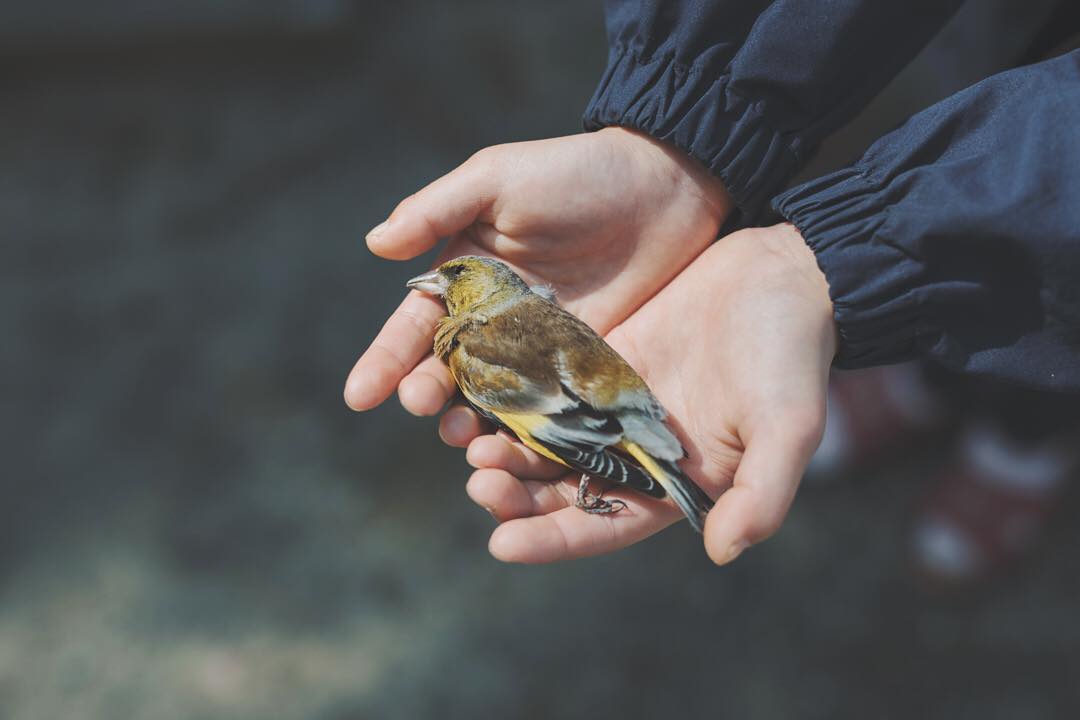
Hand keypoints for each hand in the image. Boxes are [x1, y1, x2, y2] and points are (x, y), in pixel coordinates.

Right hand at [344, 128, 730, 414]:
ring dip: (470, 422)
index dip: (385, 361)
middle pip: (449, 370)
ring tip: (459, 436)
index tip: (359, 395)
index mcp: (465, 279)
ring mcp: (539, 350)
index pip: (415, 327)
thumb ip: (436, 210)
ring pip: (493, 399)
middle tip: (418, 405)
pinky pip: (550, 406)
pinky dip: (528, 431)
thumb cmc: (575, 173)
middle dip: (425, 391)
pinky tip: (514, 447)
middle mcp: (495, 322)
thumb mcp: (496, 179)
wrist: (664, 186)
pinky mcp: (582, 367)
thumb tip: (373, 244)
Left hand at [449, 224, 836, 564]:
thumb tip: (722, 551)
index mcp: (676, 480)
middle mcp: (636, 449)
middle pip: (563, 486)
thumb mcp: (789, 426)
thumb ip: (761, 492)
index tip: (502, 544)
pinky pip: (546, 384)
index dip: (555, 539)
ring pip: (545, 438)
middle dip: (517, 495)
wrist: (785, 273)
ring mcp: (613, 404)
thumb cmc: (793, 354)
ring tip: (469, 443)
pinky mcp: (600, 358)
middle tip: (478, 482)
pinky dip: (513, 394)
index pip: (606, 523)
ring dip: (505, 448)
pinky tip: (477, 392)